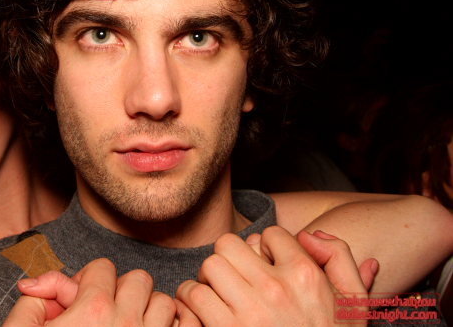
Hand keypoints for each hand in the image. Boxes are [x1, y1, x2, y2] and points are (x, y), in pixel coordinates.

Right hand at [5, 258, 175, 325]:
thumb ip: (32, 300)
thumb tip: (36, 284)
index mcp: (92, 310)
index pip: (101, 267)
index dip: (85, 281)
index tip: (76, 303)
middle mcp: (126, 323)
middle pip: (138, 279)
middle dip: (120, 291)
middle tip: (103, 314)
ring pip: (164, 302)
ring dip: (148, 311)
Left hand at [176, 226, 368, 325]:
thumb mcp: (354, 305)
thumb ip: (339, 260)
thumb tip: (311, 234)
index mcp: (305, 277)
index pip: (269, 234)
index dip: (266, 248)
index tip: (266, 268)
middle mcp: (276, 289)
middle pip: (229, 244)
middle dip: (230, 259)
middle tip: (235, 278)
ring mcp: (249, 312)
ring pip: (209, 266)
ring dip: (208, 279)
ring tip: (218, 294)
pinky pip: (193, 296)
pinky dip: (192, 302)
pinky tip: (205, 313)